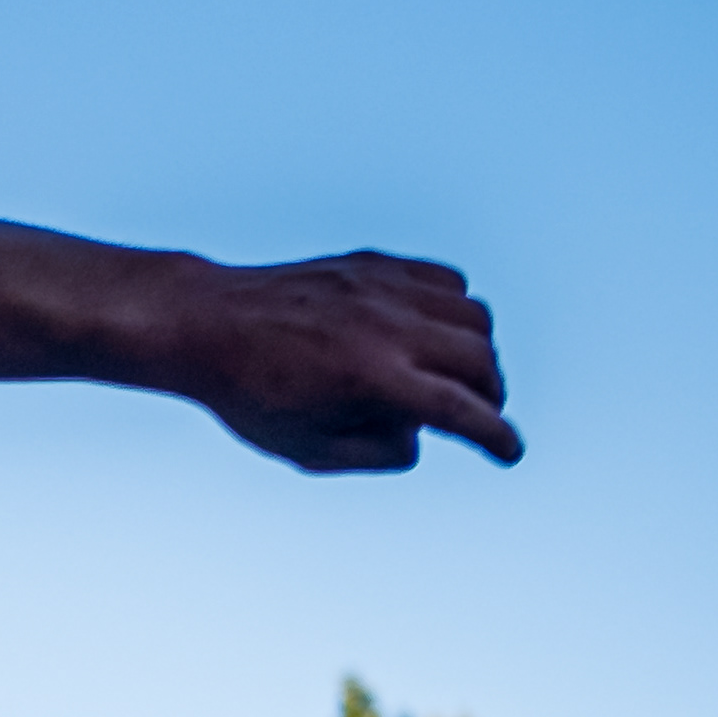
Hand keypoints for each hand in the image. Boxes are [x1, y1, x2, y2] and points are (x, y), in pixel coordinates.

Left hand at [160, 251, 518, 475]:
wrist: (207, 324)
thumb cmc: (250, 396)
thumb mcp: (307, 447)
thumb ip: (372, 451)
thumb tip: (420, 438)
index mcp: (370, 378)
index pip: (459, 409)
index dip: (495, 436)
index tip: (511, 453)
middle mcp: (387, 326)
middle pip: (479, 360)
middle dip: (491, 397)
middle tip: (481, 417)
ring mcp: (383, 287)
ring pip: (474, 316)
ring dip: (480, 354)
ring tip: (458, 378)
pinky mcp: (375, 263)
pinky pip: (447, 281)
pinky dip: (458, 311)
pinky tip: (435, 335)